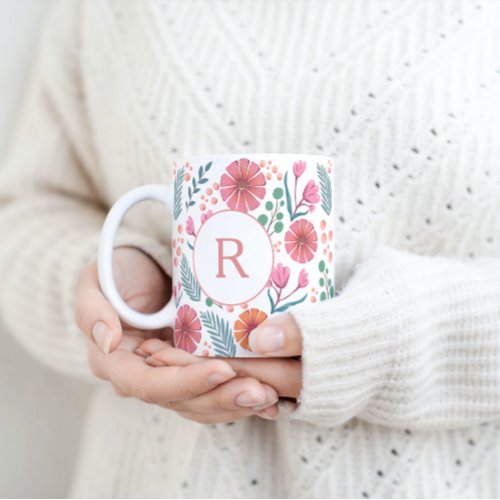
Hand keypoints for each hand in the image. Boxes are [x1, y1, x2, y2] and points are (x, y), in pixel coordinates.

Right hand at [75, 247, 278, 422]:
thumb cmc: (117, 273)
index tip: (222, 369)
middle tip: (261, 392)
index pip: (150, 385)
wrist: (140, 270)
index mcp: (116, 363)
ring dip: (237, 403)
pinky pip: (215, 391)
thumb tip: (106, 341)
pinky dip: (240, 396)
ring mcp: (171, 376)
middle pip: (182, 402)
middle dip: (222, 399)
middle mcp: (145, 377)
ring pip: (202, 403)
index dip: (186, 382)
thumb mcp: (95, 282)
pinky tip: (272, 398)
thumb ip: (92, 310)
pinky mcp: (193, 369)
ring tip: (271, 396)